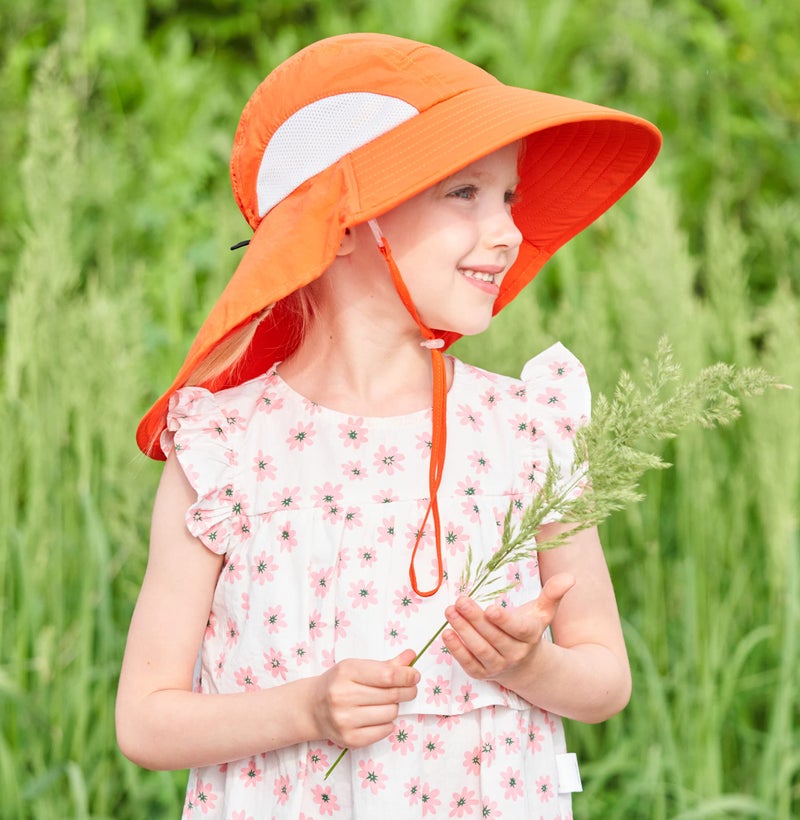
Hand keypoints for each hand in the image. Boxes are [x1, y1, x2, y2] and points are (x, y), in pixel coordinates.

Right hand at [310, 649, 419, 748]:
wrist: (312, 708)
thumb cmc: (339, 683)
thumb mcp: (357, 667)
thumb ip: (386, 664)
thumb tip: (411, 656)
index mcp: (346, 672)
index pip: (387, 676)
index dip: (407, 676)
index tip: (415, 675)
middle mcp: (343, 696)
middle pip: (391, 695)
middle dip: (407, 691)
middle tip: (410, 688)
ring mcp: (345, 720)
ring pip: (390, 713)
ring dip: (395, 707)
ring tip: (386, 702)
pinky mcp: (350, 739)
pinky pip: (384, 731)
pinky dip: (387, 723)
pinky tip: (378, 716)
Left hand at [442, 573, 574, 688]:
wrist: (526, 666)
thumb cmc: (529, 630)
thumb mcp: (543, 612)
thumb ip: (553, 594)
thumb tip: (570, 577)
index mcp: (529, 636)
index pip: (517, 629)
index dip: (504, 620)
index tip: (490, 608)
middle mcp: (514, 653)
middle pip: (493, 637)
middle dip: (475, 619)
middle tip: (460, 601)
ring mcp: (498, 666)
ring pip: (479, 650)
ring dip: (463, 630)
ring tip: (450, 611)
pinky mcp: (482, 673)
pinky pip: (468, 663)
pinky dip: (456, 650)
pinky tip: (447, 633)